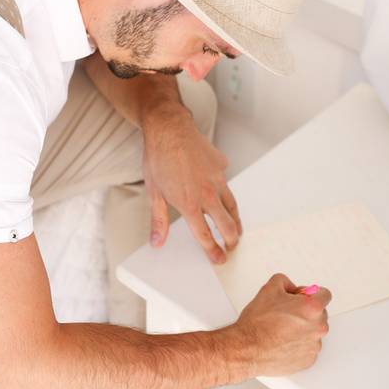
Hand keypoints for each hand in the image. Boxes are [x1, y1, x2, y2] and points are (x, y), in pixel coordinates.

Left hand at [141, 103, 241, 262]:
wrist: (169, 128)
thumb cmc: (158, 158)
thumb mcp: (153, 193)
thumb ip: (158, 220)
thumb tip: (157, 242)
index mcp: (190, 204)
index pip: (205, 236)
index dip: (213, 251)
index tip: (219, 259)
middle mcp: (207, 194)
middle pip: (227, 224)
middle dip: (231, 239)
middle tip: (231, 246)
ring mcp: (217, 179)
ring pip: (232, 205)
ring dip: (235, 220)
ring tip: (235, 228)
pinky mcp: (221, 165)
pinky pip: (225, 182)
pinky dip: (224, 191)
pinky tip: (220, 192)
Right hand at [231, 273, 330, 376]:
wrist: (247, 348)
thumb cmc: (258, 324)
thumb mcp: (269, 288)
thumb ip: (286, 282)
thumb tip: (291, 288)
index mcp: (312, 308)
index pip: (325, 294)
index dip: (310, 293)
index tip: (302, 297)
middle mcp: (318, 328)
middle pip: (319, 314)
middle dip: (305, 311)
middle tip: (286, 313)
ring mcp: (314, 346)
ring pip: (313, 331)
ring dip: (302, 328)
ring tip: (281, 329)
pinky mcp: (308, 360)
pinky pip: (308, 348)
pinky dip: (298, 344)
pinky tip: (283, 341)